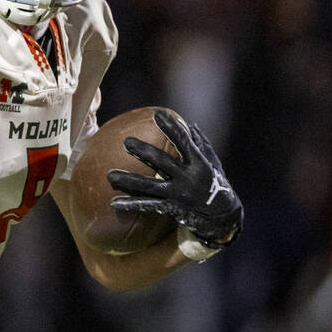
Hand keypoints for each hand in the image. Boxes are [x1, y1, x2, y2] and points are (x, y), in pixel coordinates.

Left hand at [106, 110, 242, 246]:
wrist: (222, 217)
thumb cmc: (216, 184)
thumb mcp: (214, 162)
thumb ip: (202, 144)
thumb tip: (190, 125)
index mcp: (198, 163)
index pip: (184, 141)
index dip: (171, 127)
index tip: (158, 114)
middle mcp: (187, 178)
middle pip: (161, 162)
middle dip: (143, 152)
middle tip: (126, 142)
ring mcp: (178, 194)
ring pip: (149, 187)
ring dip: (128, 181)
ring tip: (109, 176)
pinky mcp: (171, 208)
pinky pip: (148, 205)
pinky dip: (131, 204)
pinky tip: (114, 202)